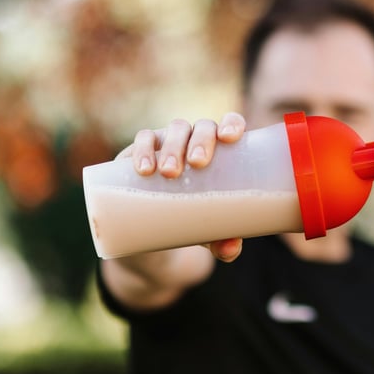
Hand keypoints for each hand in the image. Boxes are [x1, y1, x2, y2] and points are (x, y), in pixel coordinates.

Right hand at [116, 112, 247, 262]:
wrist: (154, 229)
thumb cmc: (194, 220)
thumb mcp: (210, 232)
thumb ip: (225, 241)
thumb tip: (231, 249)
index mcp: (221, 150)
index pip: (230, 124)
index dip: (232, 123)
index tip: (230, 138)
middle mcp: (196, 140)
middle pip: (202, 127)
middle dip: (201, 140)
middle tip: (197, 163)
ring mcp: (169, 142)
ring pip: (174, 129)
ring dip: (172, 146)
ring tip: (169, 172)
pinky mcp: (142, 151)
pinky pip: (143, 140)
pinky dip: (143, 150)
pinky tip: (144, 169)